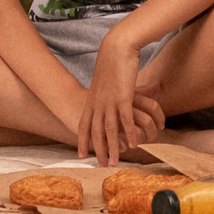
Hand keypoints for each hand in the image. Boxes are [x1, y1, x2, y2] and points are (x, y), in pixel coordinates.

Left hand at [80, 42, 143, 164]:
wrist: (116, 48)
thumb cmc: (111, 63)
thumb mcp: (103, 83)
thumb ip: (103, 95)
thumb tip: (104, 102)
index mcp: (91, 100)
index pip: (83, 125)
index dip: (82, 141)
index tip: (80, 154)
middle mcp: (98, 104)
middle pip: (96, 132)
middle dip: (97, 150)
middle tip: (100, 165)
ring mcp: (110, 102)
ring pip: (110, 130)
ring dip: (112, 148)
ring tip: (114, 162)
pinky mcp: (123, 97)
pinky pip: (125, 120)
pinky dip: (129, 133)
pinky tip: (133, 144)